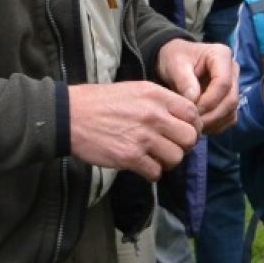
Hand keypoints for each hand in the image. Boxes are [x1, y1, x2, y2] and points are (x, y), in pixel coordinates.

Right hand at [68, 82, 199, 180]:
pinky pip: (156, 172)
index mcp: (156, 95)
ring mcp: (143, 137)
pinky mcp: (130, 157)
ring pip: (176, 158)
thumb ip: (159, 102)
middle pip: (189, 138)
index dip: (192, 126)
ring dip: (167, 161)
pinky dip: (151, 172)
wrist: (70, 115)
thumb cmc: (100, 101)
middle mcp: (154, 115)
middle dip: (182, 146)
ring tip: (154, 157)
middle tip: (169, 147)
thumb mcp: (135, 89)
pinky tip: (141, 165)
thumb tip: (179, 119)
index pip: (192, 113)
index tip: (182, 132)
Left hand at [156, 39, 238, 133]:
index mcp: (221, 55)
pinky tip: (199, 125)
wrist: (176, 63)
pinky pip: (229, 118)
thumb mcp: (174, 64)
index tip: (191, 109)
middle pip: (231, 99)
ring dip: (213, 122)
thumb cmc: (175, 59)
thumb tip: (194, 100)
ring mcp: (234, 86)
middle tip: (192, 122)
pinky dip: (216, 125)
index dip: (209, 100)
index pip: (223, 83)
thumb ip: (184, 81)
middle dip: (211, 115)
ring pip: (231, 111)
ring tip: (193, 124)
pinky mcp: (230, 100)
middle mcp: (233, 70)